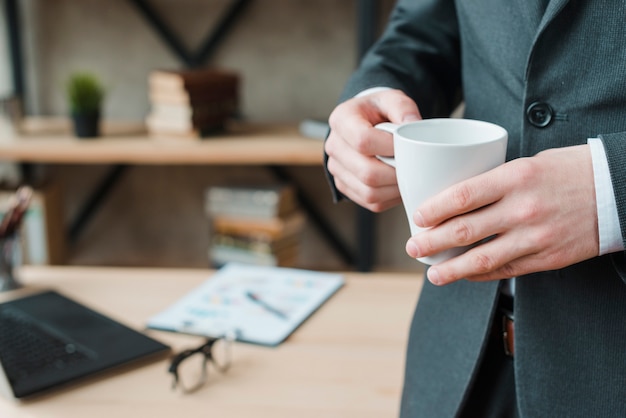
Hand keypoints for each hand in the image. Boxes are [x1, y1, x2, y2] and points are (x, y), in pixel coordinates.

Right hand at [325, 89, 420, 211]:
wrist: (364, 122)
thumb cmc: (378, 111)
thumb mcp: (391, 99)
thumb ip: (403, 108)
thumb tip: (413, 126)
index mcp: (341, 120)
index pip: (363, 140)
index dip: (389, 147)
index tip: (405, 144)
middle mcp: (333, 146)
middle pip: (366, 171)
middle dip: (396, 173)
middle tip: (413, 166)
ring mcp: (337, 169)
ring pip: (369, 191)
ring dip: (394, 188)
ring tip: (408, 176)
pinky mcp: (345, 186)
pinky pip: (370, 202)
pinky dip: (390, 197)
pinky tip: (399, 184)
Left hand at [406, 145, 599, 284]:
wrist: (617, 189)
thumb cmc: (568, 171)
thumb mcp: (527, 164)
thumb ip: (493, 182)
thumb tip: (454, 200)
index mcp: (515, 177)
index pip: (462, 196)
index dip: (433, 210)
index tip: (416, 217)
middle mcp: (523, 209)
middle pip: (465, 231)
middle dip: (432, 242)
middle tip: (413, 248)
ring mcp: (535, 237)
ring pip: (483, 260)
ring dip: (452, 269)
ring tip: (433, 274)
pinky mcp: (547, 258)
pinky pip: (506, 271)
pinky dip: (481, 275)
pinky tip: (465, 275)